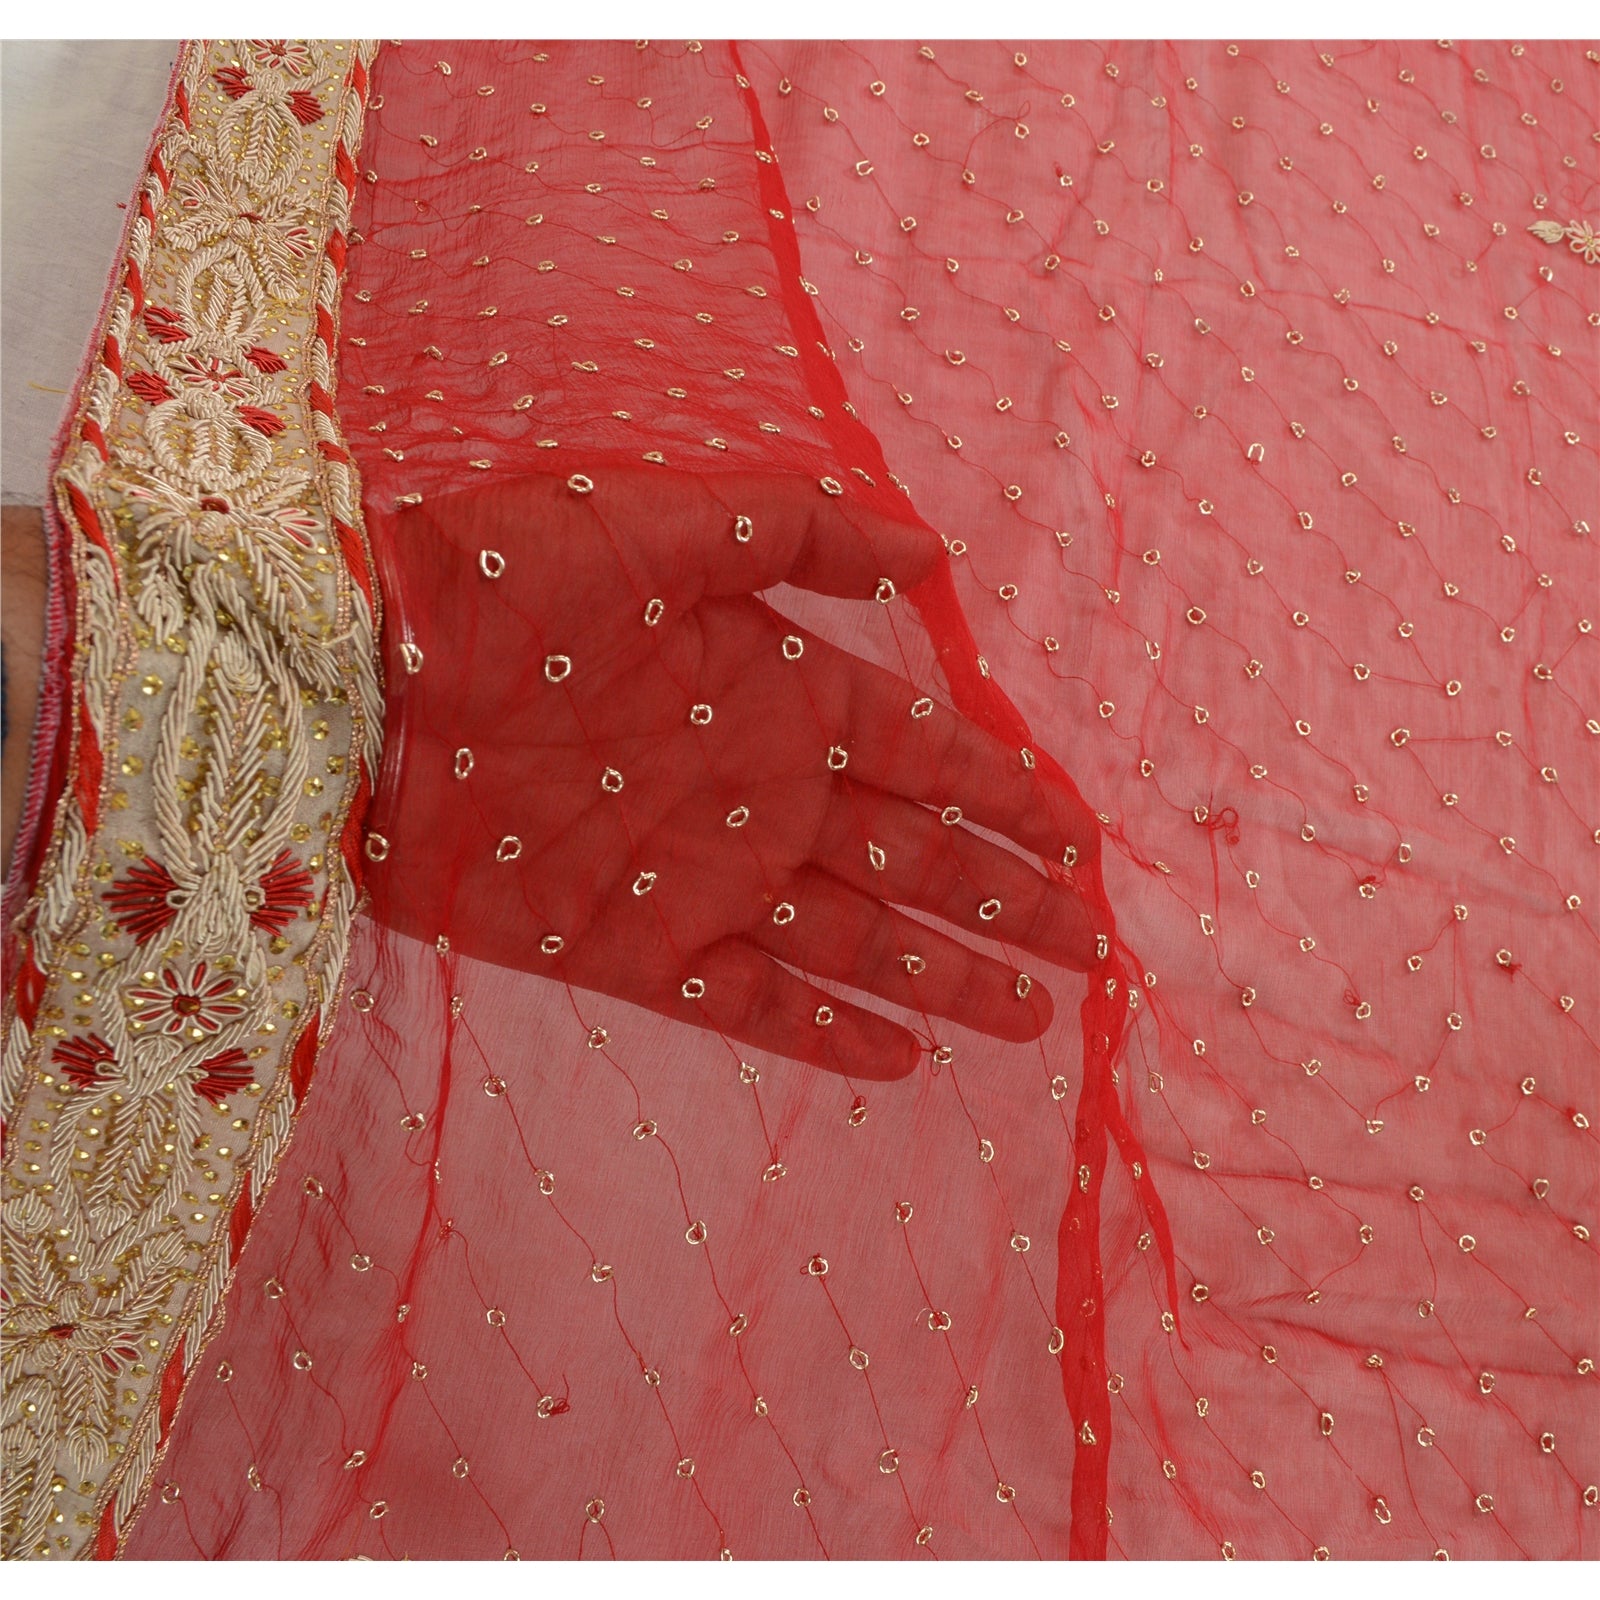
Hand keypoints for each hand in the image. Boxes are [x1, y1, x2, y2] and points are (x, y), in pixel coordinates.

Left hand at [365, 470, 1096, 1079]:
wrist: (357, 684)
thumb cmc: (506, 588)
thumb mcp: (662, 524)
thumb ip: (800, 531)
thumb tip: (934, 555)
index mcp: (777, 691)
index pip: (924, 752)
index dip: (1005, 794)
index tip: (1080, 839)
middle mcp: (759, 791)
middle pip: (913, 858)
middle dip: (1002, 900)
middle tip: (1087, 947)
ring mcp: (703, 877)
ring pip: (855, 940)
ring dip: (943, 977)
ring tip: (1030, 1014)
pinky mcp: (636, 951)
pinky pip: (754, 1003)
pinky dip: (827, 1034)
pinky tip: (901, 1060)